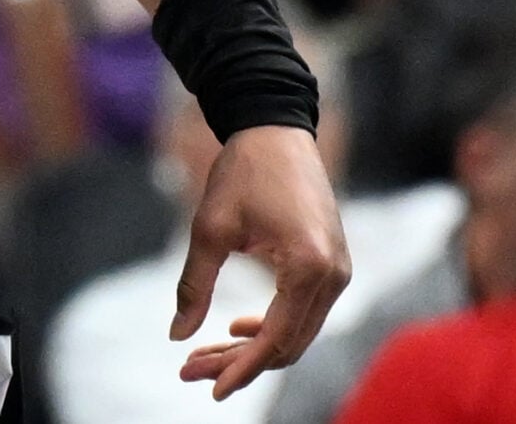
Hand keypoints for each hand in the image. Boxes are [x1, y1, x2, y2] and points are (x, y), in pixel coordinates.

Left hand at [170, 124, 348, 399]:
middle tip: (192, 370)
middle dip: (240, 362)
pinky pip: (306, 311)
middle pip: (289, 343)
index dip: (241, 368)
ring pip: (298, 332)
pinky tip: (239, 327)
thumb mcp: (209, 228)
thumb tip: (176, 335)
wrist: (275, 127)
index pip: (276, 339)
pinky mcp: (334, 264)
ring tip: (206, 353)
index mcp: (308, 266)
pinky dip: (273, 326)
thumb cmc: (242, 172)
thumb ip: (194, 285)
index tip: (210, 387)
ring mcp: (340, 270)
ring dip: (254, 348)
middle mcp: (334, 275)